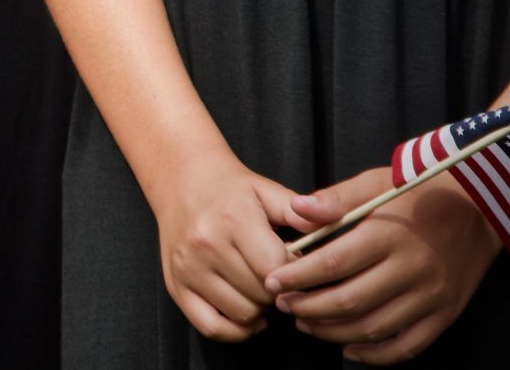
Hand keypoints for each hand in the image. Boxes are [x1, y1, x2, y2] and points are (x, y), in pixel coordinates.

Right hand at [152, 156, 304, 341]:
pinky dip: (236, 329)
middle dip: (279, 289)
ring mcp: (187, 268)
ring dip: (259, 307)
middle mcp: (205, 245)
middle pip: (263, 294)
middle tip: (277, 274)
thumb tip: (333, 223)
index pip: (278, 270)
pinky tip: (247, 312)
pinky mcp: (175, 286)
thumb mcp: (268, 190)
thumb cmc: (232, 191)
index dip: (297, 274)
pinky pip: (211, 327)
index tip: (298, 265)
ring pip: (243, 314)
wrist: (182, 181)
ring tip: (258, 285)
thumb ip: (301, 211)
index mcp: (232, 220)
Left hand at [266, 165, 499, 361]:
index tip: (272, 281)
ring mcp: (431, 297)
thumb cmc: (416, 193)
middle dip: (308, 308)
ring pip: (374, 328)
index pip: (334, 263)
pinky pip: (407, 346)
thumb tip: (296, 209)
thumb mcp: (375, 183)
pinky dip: (375, 355)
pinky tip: (348, 348)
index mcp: (389, 235)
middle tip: (283, 305)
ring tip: (305, 323)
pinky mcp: (445, 315)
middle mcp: (412, 270)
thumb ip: (336, 199)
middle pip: (350, 301)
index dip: (298, 276)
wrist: (477, 210)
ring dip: (332, 332)